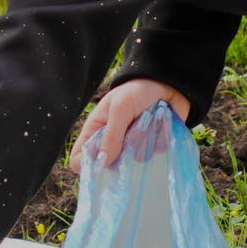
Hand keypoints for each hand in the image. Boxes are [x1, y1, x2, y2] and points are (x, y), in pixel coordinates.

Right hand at [70, 79, 189, 172]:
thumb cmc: (137, 90)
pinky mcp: (152, 145)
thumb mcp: (120, 108)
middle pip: (112, 164)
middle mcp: (113, 142)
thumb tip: (102, 163)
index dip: (88, 166)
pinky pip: (155, 152)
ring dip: (146, 138)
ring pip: (137, 158)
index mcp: (96, 130)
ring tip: (149, 117)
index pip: (80, 158)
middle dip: (125, 148)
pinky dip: (159, 137)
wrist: (166, 82)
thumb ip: (111, 135)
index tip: (103, 164)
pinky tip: (160, 121)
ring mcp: (133, 145)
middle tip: (132, 127)